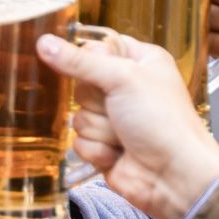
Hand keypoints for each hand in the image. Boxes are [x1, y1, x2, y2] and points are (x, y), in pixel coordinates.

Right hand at [37, 35, 218, 218]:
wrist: (173, 175)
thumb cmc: (163, 122)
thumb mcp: (122, 79)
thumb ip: (79, 62)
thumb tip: (45, 43)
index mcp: (140, 61)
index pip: (97, 48)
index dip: (92, 61)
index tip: (101, 72)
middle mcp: (127, 88)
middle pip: (81, 85)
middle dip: (96, 102)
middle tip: (119, 109)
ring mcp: (115, 119)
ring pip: (78, 115)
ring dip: (99, 129)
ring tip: (124, 134)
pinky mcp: (104, 146)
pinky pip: (78, 141)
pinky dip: (97, 149)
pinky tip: (118, 153)